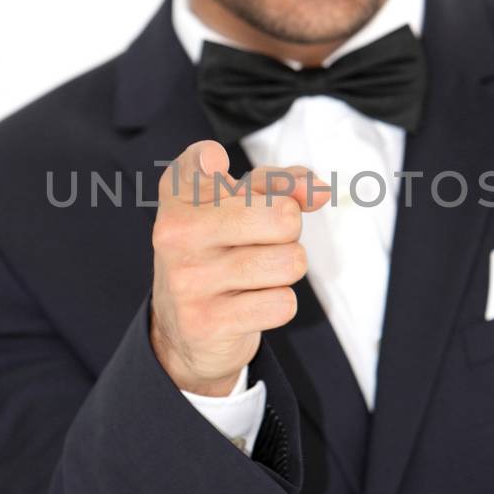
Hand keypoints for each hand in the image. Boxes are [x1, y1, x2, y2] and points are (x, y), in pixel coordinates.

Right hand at [150, 138, 330, 395]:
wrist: (185, 331)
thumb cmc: (221, 253)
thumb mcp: (240, 206)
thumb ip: (281, 184)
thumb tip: (318, 191)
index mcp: (179, 196)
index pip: (228, 163)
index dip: (267, 182)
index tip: (233, 186)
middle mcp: (175, 232)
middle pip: (284, 216)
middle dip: (288, 233)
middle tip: (261, 245)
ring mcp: (188, 279)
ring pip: (289, 262)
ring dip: (284, 272)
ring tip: (254, 277)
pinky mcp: (206, 322)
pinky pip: (283, 304)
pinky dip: (277, 305)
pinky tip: (249, 305)